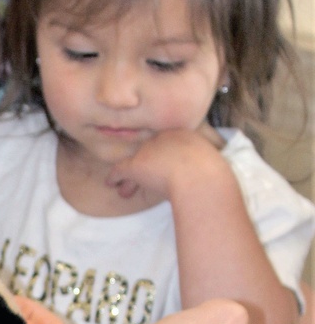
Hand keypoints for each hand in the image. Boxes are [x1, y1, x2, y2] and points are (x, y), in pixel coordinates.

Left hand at [107, 127, 223, 200]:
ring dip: (131, 176)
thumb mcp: (212, 163)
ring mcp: (149, 149)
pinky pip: (120, 170)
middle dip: (148, 163)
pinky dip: (115, 177)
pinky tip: (111, 183)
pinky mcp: (136, 165)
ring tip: (126, 189)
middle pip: (151, 150)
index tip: (163, 164)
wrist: (200, 178)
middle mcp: (165, 137)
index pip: (168, 143)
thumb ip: (204, 164)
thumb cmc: (211, 175)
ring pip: (135, 160)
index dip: (164, 156)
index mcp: (185, 134)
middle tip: (147, 174)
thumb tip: (212, 175)